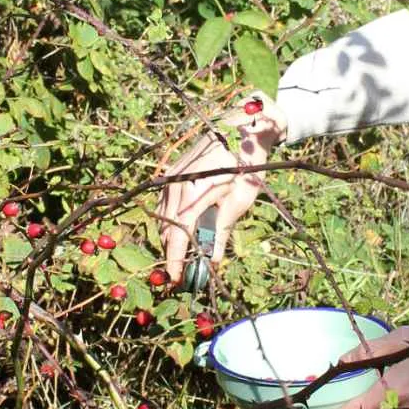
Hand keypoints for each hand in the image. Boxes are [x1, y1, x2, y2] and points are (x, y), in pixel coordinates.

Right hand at [156, 110, 283, 283]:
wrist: (240, 128)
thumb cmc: (246, 163)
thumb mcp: (241, 199)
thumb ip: (223, 229)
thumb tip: (211, 260)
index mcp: (194, 189)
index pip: (179, 232)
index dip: (175, 259)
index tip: (176, 280)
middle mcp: (176, 183)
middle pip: (167, 227)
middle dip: (173, 253)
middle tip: (182, 274)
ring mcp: (170, 177)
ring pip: (162, 218)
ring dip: (171, 239)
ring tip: (183, 258)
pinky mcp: (170, 174)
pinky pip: (163, 205)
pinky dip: (169, 223)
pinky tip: (180, 234)